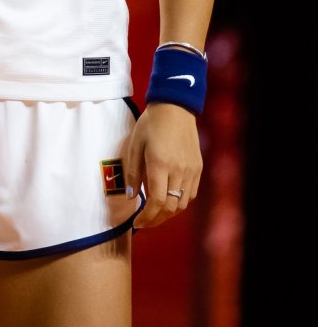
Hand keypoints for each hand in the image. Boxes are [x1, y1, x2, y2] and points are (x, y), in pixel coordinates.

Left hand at [126, 102, 202, 229]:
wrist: (175, 107)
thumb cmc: (151, 124)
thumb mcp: (135, 144)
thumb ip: (134, 172)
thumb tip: (132, 197)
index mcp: (160, 164)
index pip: (156, 203)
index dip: (146, 218)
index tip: (137, 223)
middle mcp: (178, 171)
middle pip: (170, 208)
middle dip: (156, 220)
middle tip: (144, 222)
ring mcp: (191, 170)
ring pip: (182, 204)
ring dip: (168, 213)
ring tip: (155, 213)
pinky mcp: (198, 168)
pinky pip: (191, 194)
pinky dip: (179, 202)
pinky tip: (169, 199)